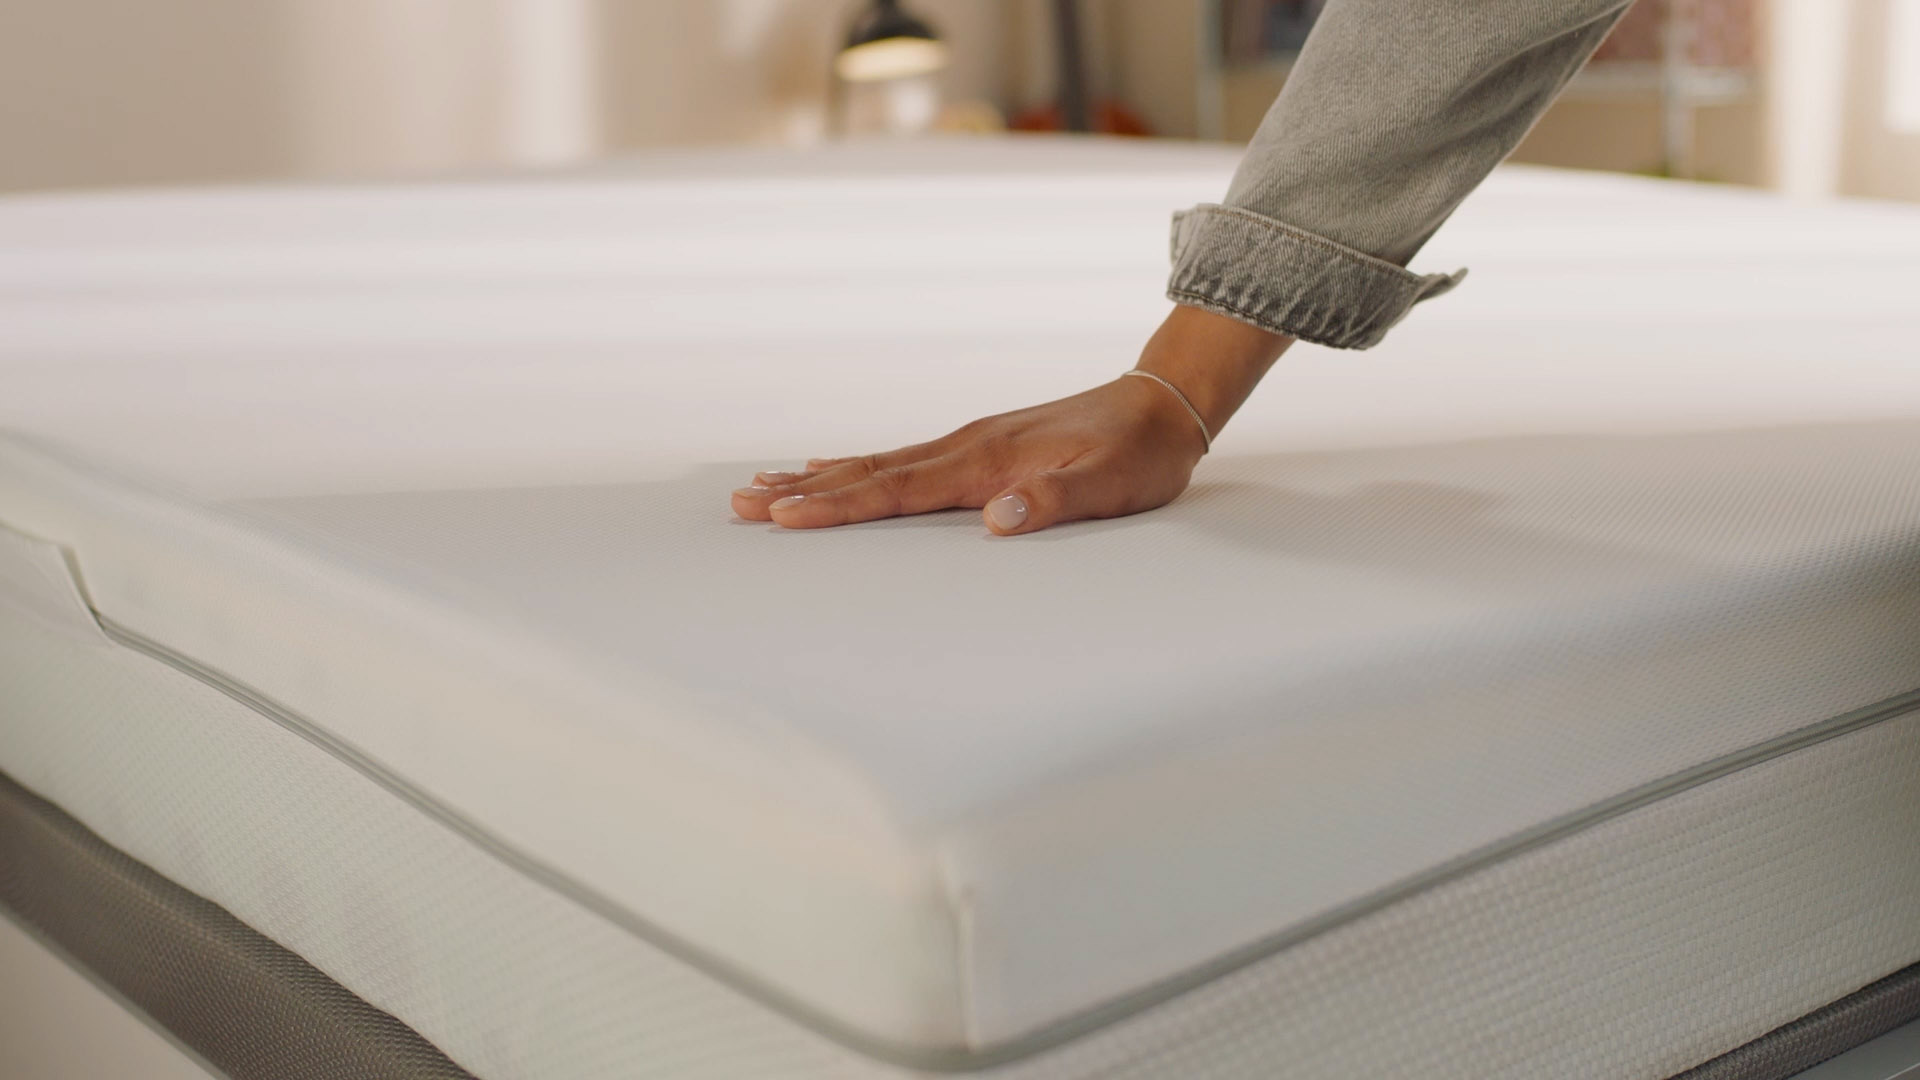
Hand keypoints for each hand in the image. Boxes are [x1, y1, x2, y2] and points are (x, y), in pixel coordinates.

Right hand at [730, 305, 1292, 534]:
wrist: (1163, 404)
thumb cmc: (1140, 453)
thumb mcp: (1112, 484)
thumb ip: (1056, 501)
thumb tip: (995, 522)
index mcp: (987, 459)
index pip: (897, 488)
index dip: (839, 506)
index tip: (784, 517)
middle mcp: (966, 446)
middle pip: (869, 472)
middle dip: (803, 492)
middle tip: (739, 504)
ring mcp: (967, 442)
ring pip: (875, 462)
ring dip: (816, 478)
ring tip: (760, 485)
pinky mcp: (976, 446)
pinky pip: (898, 459)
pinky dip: (852, 465)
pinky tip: (825, 466)